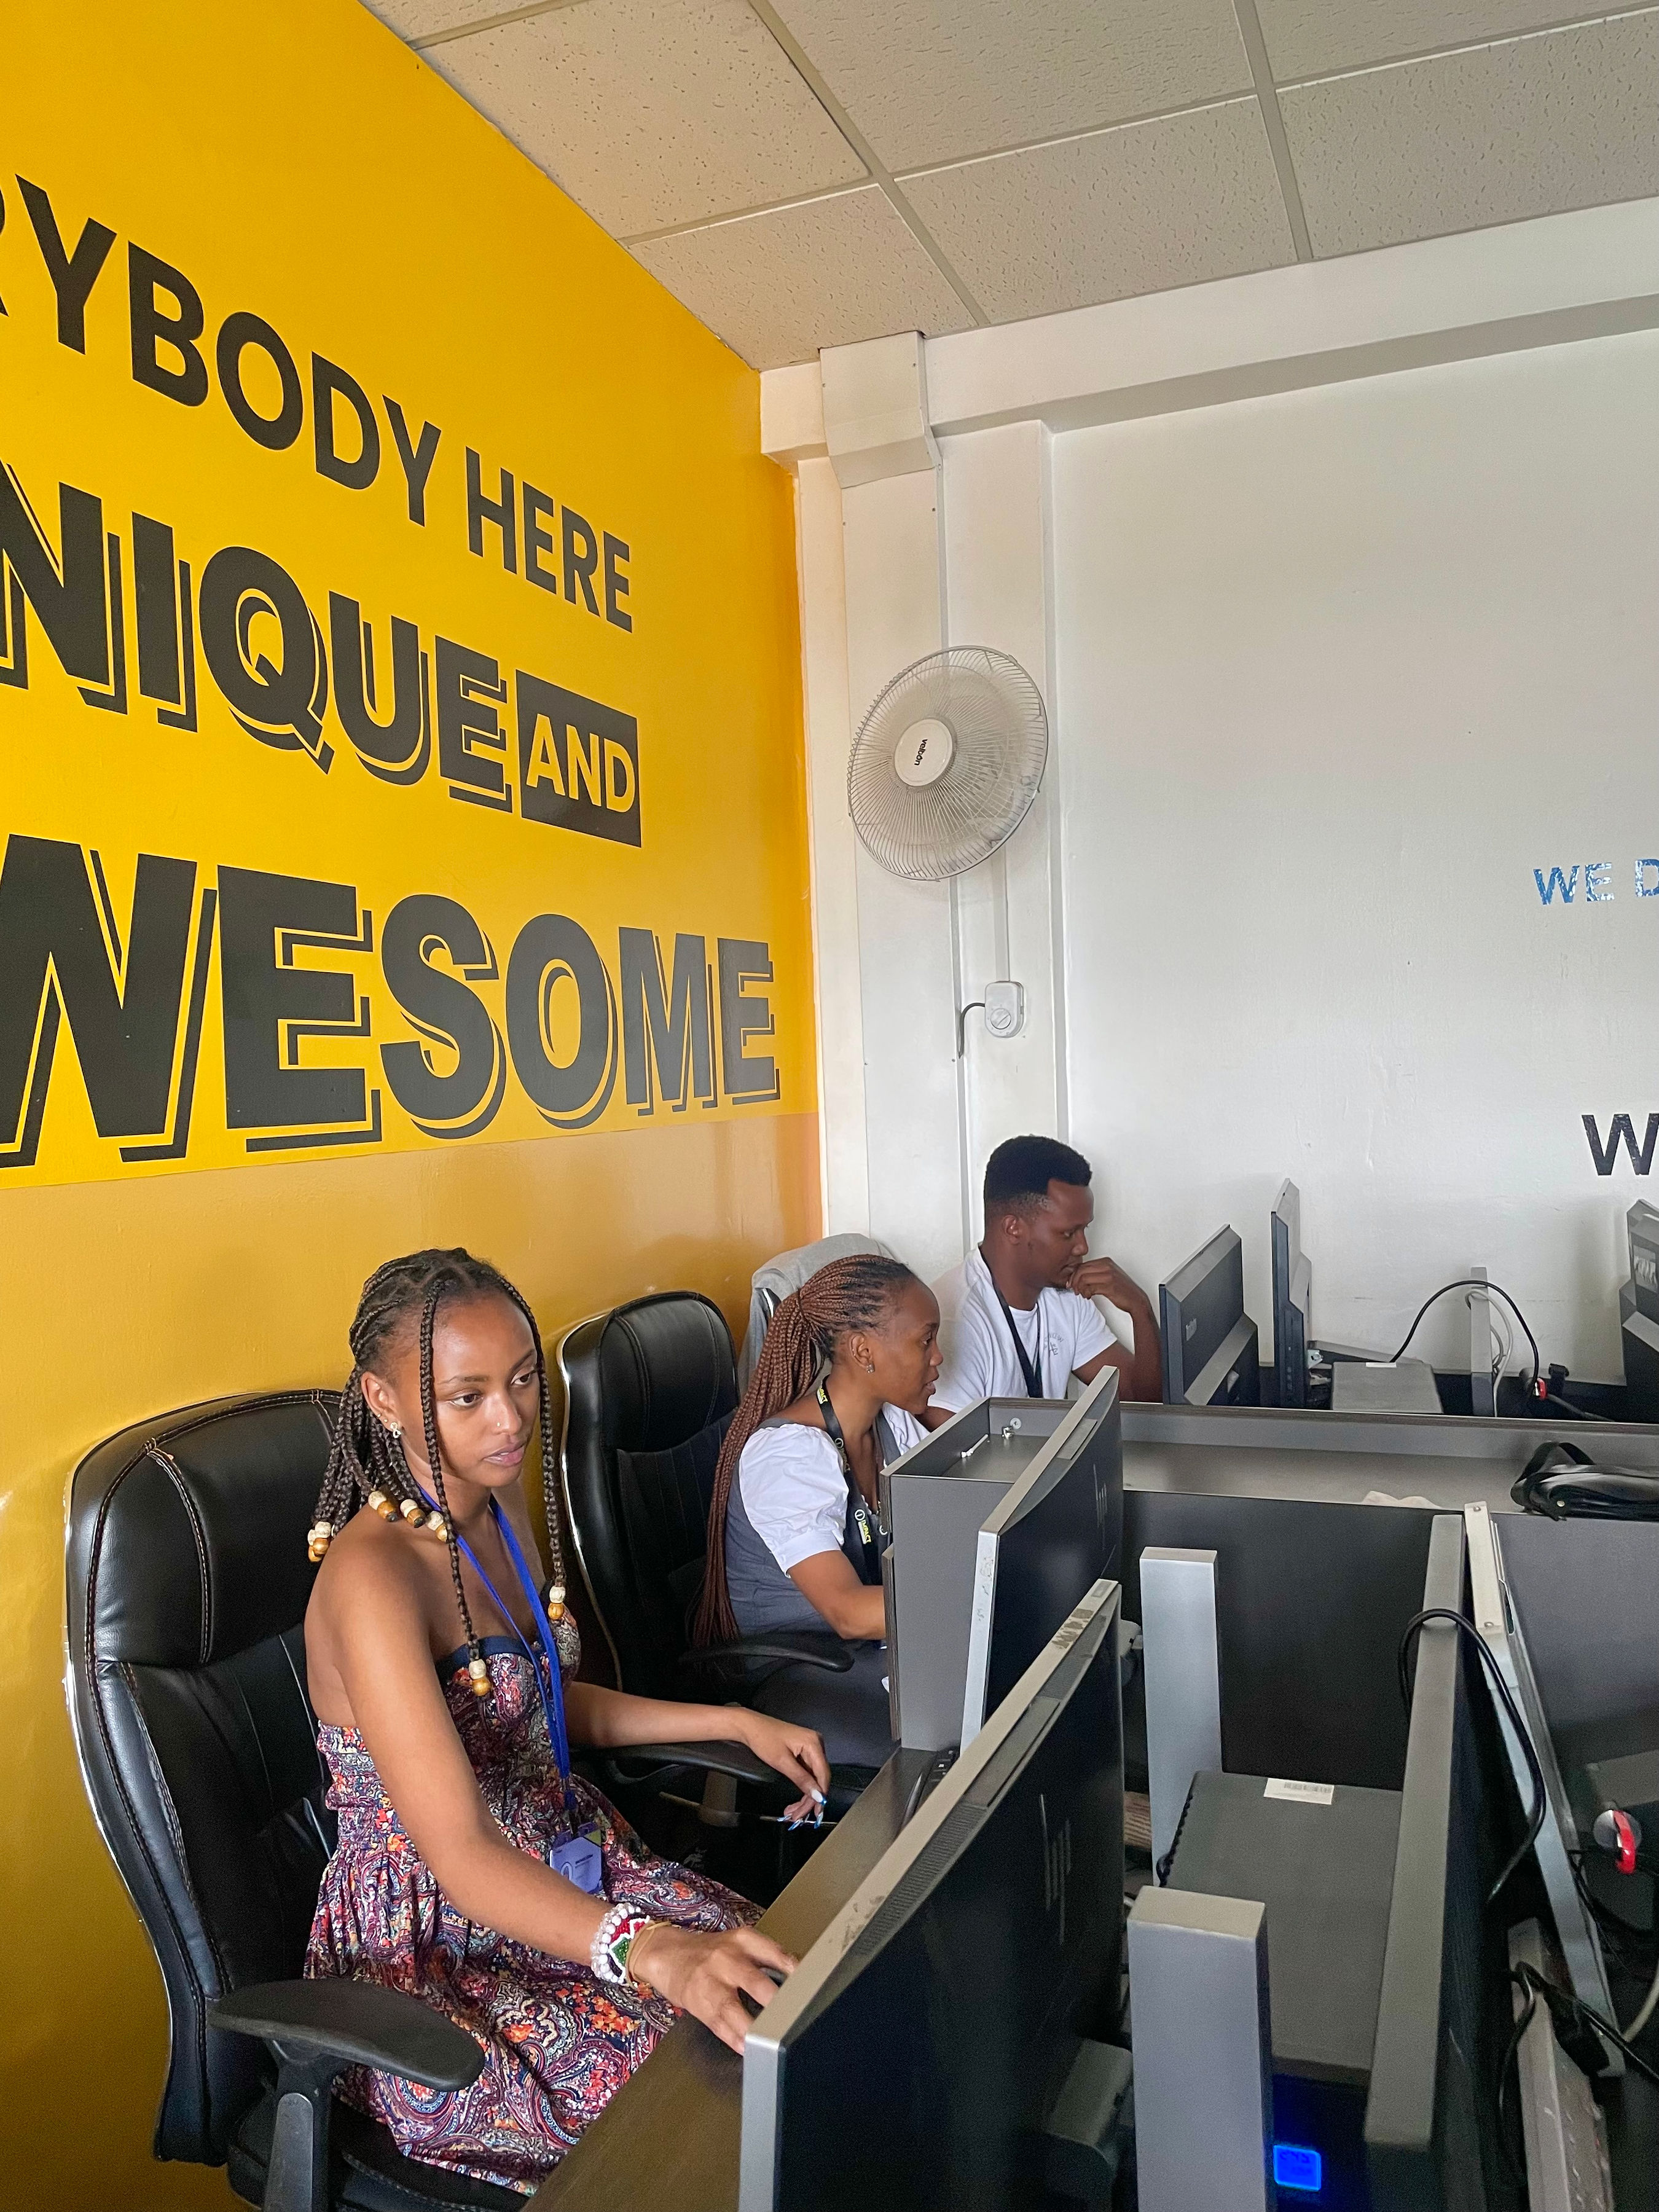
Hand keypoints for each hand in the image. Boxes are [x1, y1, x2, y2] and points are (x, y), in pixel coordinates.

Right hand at [628, 1922, 797, 2053]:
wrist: (670, 1954)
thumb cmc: (711, 1953)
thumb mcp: (740, 1944)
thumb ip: (768, 1959)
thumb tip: (801, 1980)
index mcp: (744, 1941)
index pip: (776, 1954)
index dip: (795, 1973)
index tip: (811, 1987)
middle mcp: (728, 1959)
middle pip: (756, 1982)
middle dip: (774, 2002)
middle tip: (793, 2016)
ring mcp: (711, 1983)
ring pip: (733, 2008)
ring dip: (753, 2027)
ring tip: (770, 2041)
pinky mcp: (700, 2005)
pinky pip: (719, 2025)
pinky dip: (735, 2039)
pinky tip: (747, 2048)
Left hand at [738, 1710, 830, 1823]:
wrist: (749, 1726)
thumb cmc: (763, 1739)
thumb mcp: (782, 1762)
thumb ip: (802, 1779)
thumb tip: (818, 1795)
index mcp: (814, 1743)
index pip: (823, 1775)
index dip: (820, 1796)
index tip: (815, 1812)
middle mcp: (816, 1744)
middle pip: (819, 1778)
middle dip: (809, 1799)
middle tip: (798, 1815)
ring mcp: (810, 1747)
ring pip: (813, 1778)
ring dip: (805, 1796)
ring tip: (794, 1811)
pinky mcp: (803, 1751)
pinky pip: (807, 1772)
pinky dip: (802, 1786)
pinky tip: (796, 1799)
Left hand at [1065, 1255, 1147, 1309]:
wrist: (1136, 1300)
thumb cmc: (1122, 1289)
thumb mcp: (1108, 1276)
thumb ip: (1094, 1273)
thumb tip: (1076, 1276)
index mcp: (1106, 1261)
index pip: (1083, 1264)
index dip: (1074, 1275)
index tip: (1072, 1283)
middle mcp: (1107, 1266)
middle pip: (1081, 1270)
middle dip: (1074, 1281)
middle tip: (1075, 1289)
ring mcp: (1108, 1275)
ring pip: (1083, 1278)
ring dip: (1080, 1288)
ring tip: (1083, 1294)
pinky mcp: (1109, 1286)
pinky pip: (1090, 1287)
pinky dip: (1086, 1293)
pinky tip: (1089, 1296)